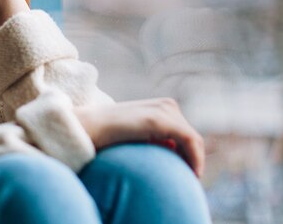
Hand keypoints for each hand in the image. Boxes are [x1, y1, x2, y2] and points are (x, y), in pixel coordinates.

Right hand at [74, 98, 204, 176]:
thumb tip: (171, 150)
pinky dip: (195, 158)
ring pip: (193, 139)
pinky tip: (192, 173)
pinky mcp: (159, 120)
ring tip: (190, 177)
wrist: (86, 128)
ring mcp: (163, 110)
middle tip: (191, 178)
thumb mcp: (137, 136)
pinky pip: (190, 140)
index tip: (189, 172)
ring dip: (195, 159)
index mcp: (161, 108)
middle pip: (191, 136)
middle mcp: (166, 105)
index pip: (186, 133)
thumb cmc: (107, 136)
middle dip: (194, 157)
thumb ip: (154, 139)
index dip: (192, 153)